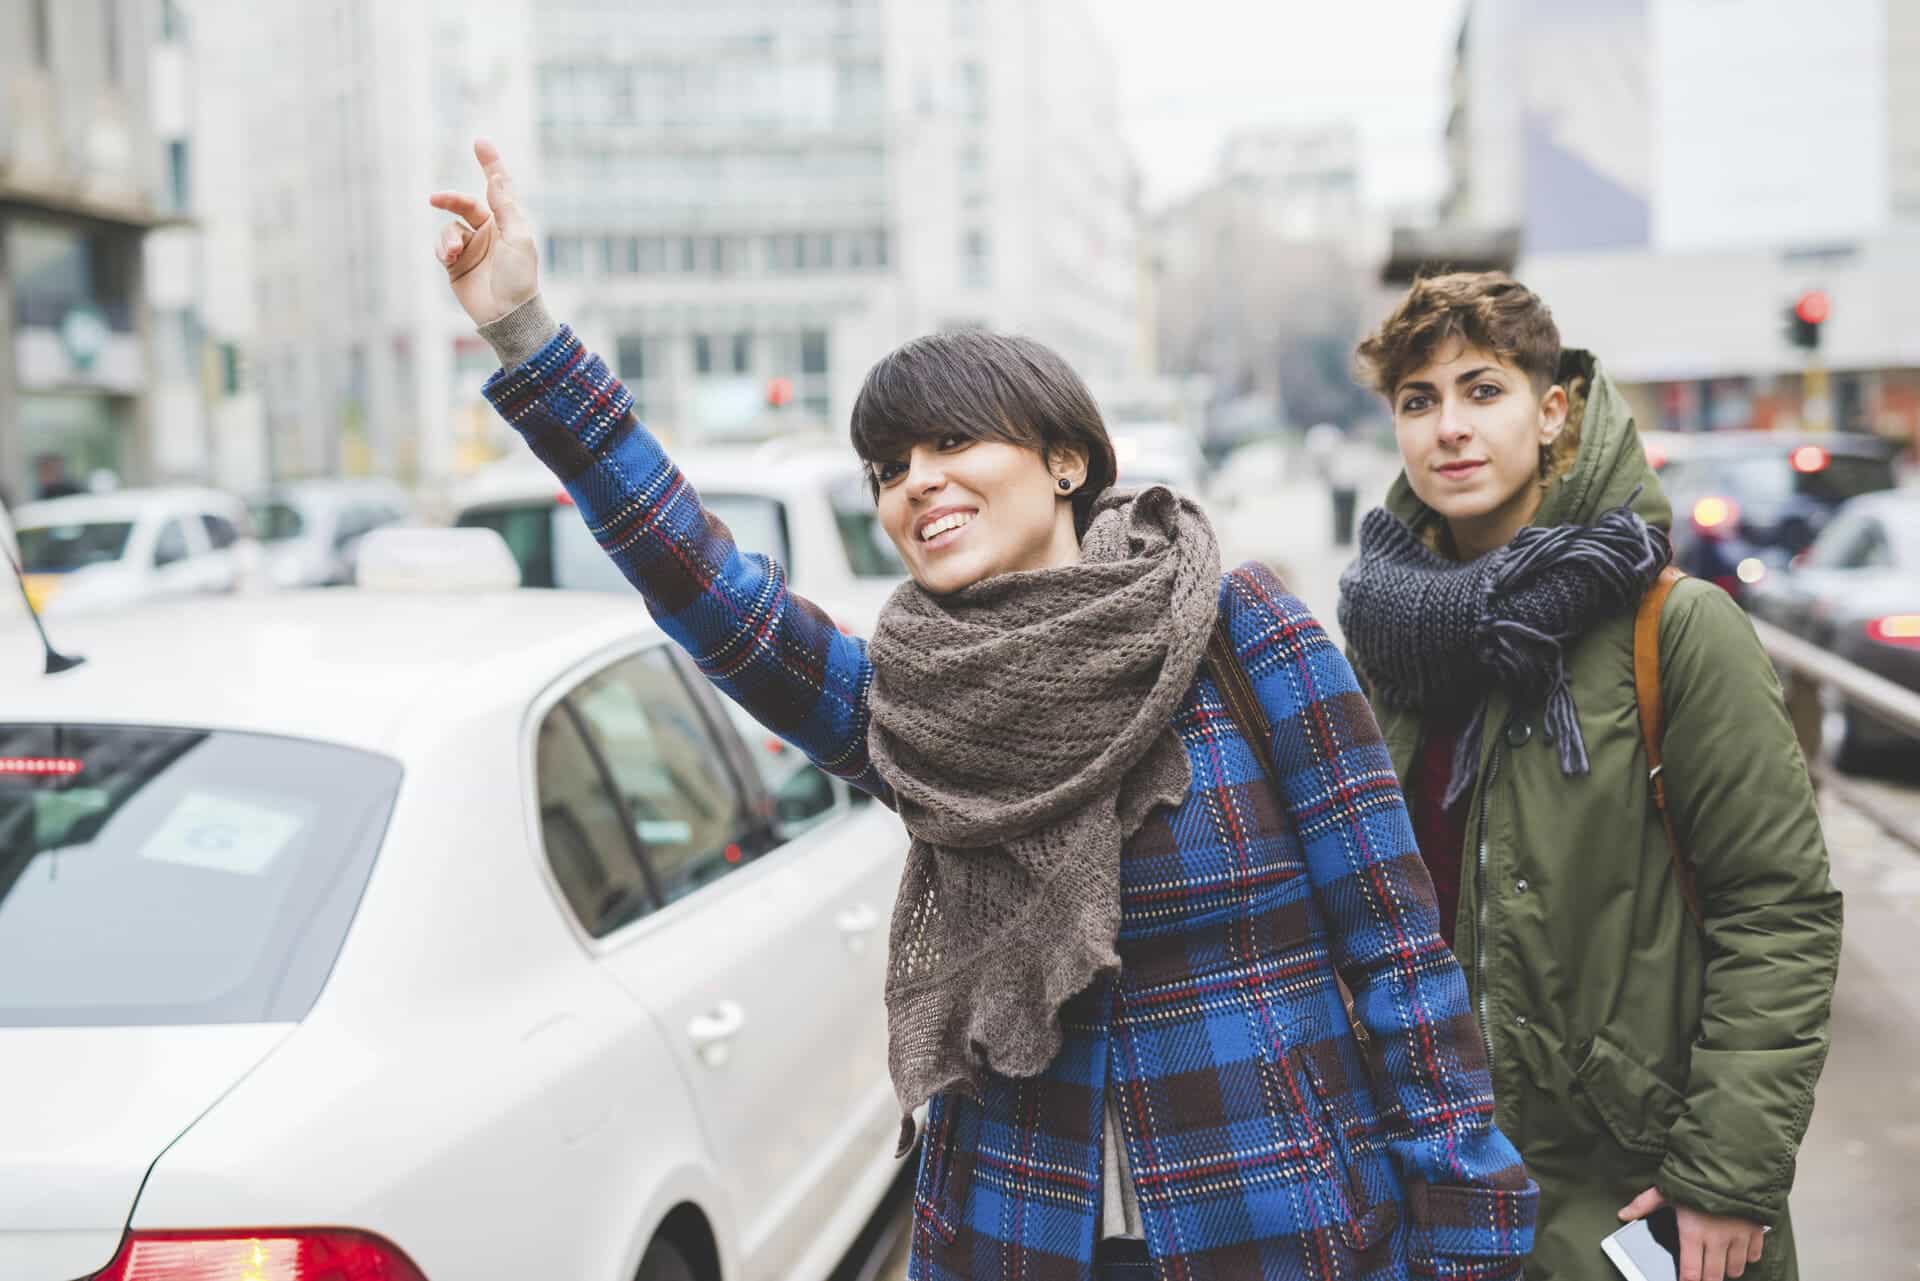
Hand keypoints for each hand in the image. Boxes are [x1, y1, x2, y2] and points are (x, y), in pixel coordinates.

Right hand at [428, 138, 539, 325]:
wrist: (506, 315)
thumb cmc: (519, 278)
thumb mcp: (517, 239)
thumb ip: (505, 207)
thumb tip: (497, 176)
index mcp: (508, 222)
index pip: (498, 187)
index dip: (490, 164)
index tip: (480, 141)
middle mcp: (489, 231)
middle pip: (465, 204)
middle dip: (451, 200)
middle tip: (436, 199)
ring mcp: (472, 247)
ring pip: (450, 226)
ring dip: (449, 236)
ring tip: (455, 252)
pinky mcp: (456, 263)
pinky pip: (443, 245)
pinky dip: (443, 248)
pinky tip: (450, 258)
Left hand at [1619, 1187, 1764, 1280]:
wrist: (1732, 1161)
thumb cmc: (1696, 1175)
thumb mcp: (1666, 1189)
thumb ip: (1644, 1204)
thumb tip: (1623, 1215)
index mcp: (1693, 1233)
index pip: (1691, 1273)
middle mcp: (1718, 1240)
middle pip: (1714, 1277)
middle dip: (1707, 1280)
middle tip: (1701, 1276)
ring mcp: (1740, 1237)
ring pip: (1736, 1269)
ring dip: (1727, 1270)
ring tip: (1718, 1263)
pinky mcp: (1757, 1230)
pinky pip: (1755, 1254)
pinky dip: (1748, 1256)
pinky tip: (1738, 1249)